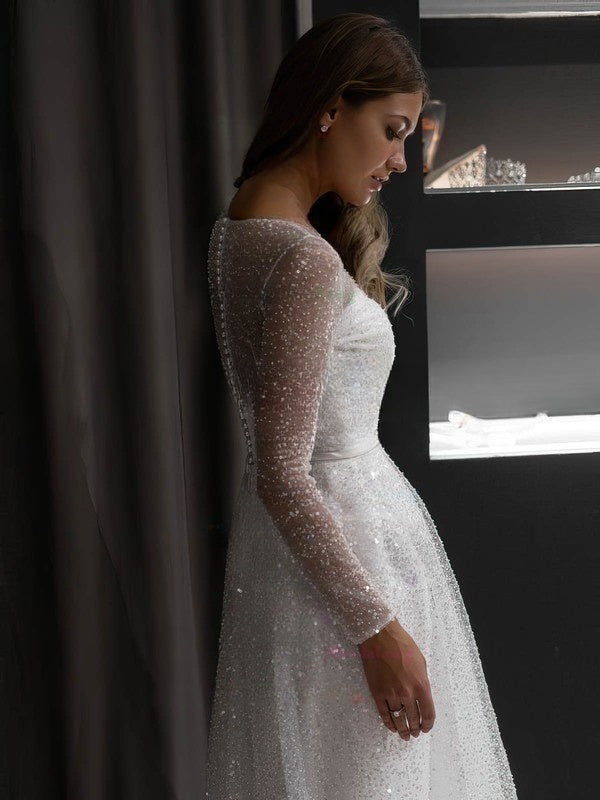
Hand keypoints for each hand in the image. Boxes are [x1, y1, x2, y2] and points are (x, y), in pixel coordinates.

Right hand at [358, 617, 434, 740]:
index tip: (426, 728)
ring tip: (404, 735)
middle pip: (413, 719)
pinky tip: (391, 727)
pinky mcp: (377, 693)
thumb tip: (422, 695)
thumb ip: (423, 681)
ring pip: (398, 719)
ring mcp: (391, 694)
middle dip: (415, 729)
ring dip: (402, 730)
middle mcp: (407, 693)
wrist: (380, 637)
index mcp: (421, 685)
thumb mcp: (421, 662)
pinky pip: (384, 714)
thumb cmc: (403, 645)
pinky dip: (388, 723)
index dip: (428, 725)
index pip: (428, 714)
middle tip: (415, 733)